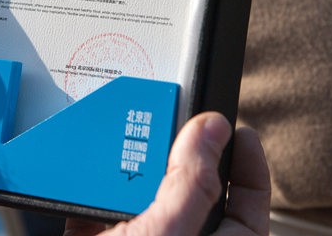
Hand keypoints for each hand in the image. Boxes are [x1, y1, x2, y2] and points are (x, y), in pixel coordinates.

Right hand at [64, 112, 270, 235]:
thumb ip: (193, 184)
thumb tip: (211, 129)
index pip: (247, 201)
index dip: (244, 161)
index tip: (233, 128)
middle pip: (189, 187)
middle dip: (174, 155)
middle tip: (163, 124)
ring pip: (139, 194)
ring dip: (124, 170)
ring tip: (120, 150)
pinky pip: (96, 208)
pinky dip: (86, 189)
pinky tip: (84, 175)